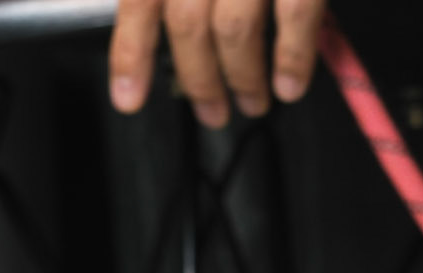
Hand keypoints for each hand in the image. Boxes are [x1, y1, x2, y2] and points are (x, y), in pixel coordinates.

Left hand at [109, 0, 328, 127]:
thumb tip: (183, 36)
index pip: (142, 1)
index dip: (131, 54)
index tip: (128, 99)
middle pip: (187, 25)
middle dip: (199, 81)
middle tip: (213, 111)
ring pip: (233, 30)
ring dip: (242, 77)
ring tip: (255, 100)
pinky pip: (294, 17)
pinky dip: (292, 59)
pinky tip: (290, 84)